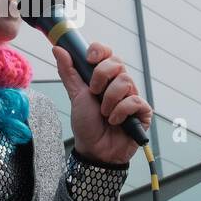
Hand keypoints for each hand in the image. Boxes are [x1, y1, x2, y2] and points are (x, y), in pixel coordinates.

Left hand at [53, 42, 151, 164]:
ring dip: (109, 99)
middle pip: (118, 62)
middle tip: (94, 92)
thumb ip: (69, 72)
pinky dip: (120, 111)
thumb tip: (58, 49)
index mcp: (105, 78)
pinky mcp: (142, 111)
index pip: (107, 53)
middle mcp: (120, 84)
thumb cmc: (87, 124)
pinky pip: (135, 101)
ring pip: (126, 81)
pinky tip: (115, 121)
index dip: (100, 50)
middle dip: (101, 75)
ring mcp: (132, 96)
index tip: (89, 59)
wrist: (94, 150)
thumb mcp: (75, 96)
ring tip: (104, 113)